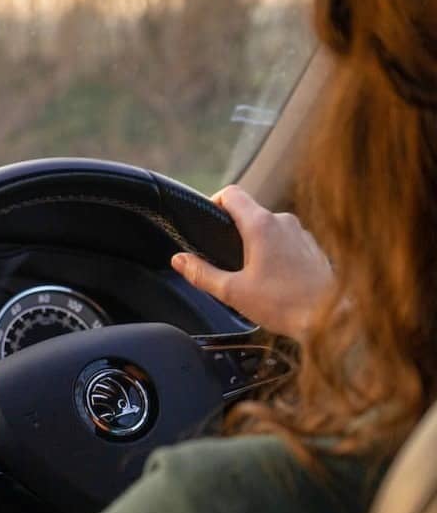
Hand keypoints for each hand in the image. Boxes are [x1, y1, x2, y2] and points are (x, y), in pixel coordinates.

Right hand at [171, 185, 332, 340]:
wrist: (333, 319)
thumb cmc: (285, 305)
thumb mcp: (233, 292)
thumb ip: (201, 273)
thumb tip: (179, 260)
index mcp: (261, 225)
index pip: (231, 193)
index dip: (213, 202)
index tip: (207, 223)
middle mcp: (283, 221)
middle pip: (248, 211)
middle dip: (232, 229)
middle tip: (223, 256)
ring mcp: (301, 232)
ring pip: (267, 226)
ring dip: (254, 241)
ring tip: (249, 272)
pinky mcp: (312, 246)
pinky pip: (285, 239)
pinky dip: (274, 250)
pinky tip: (273, 278)